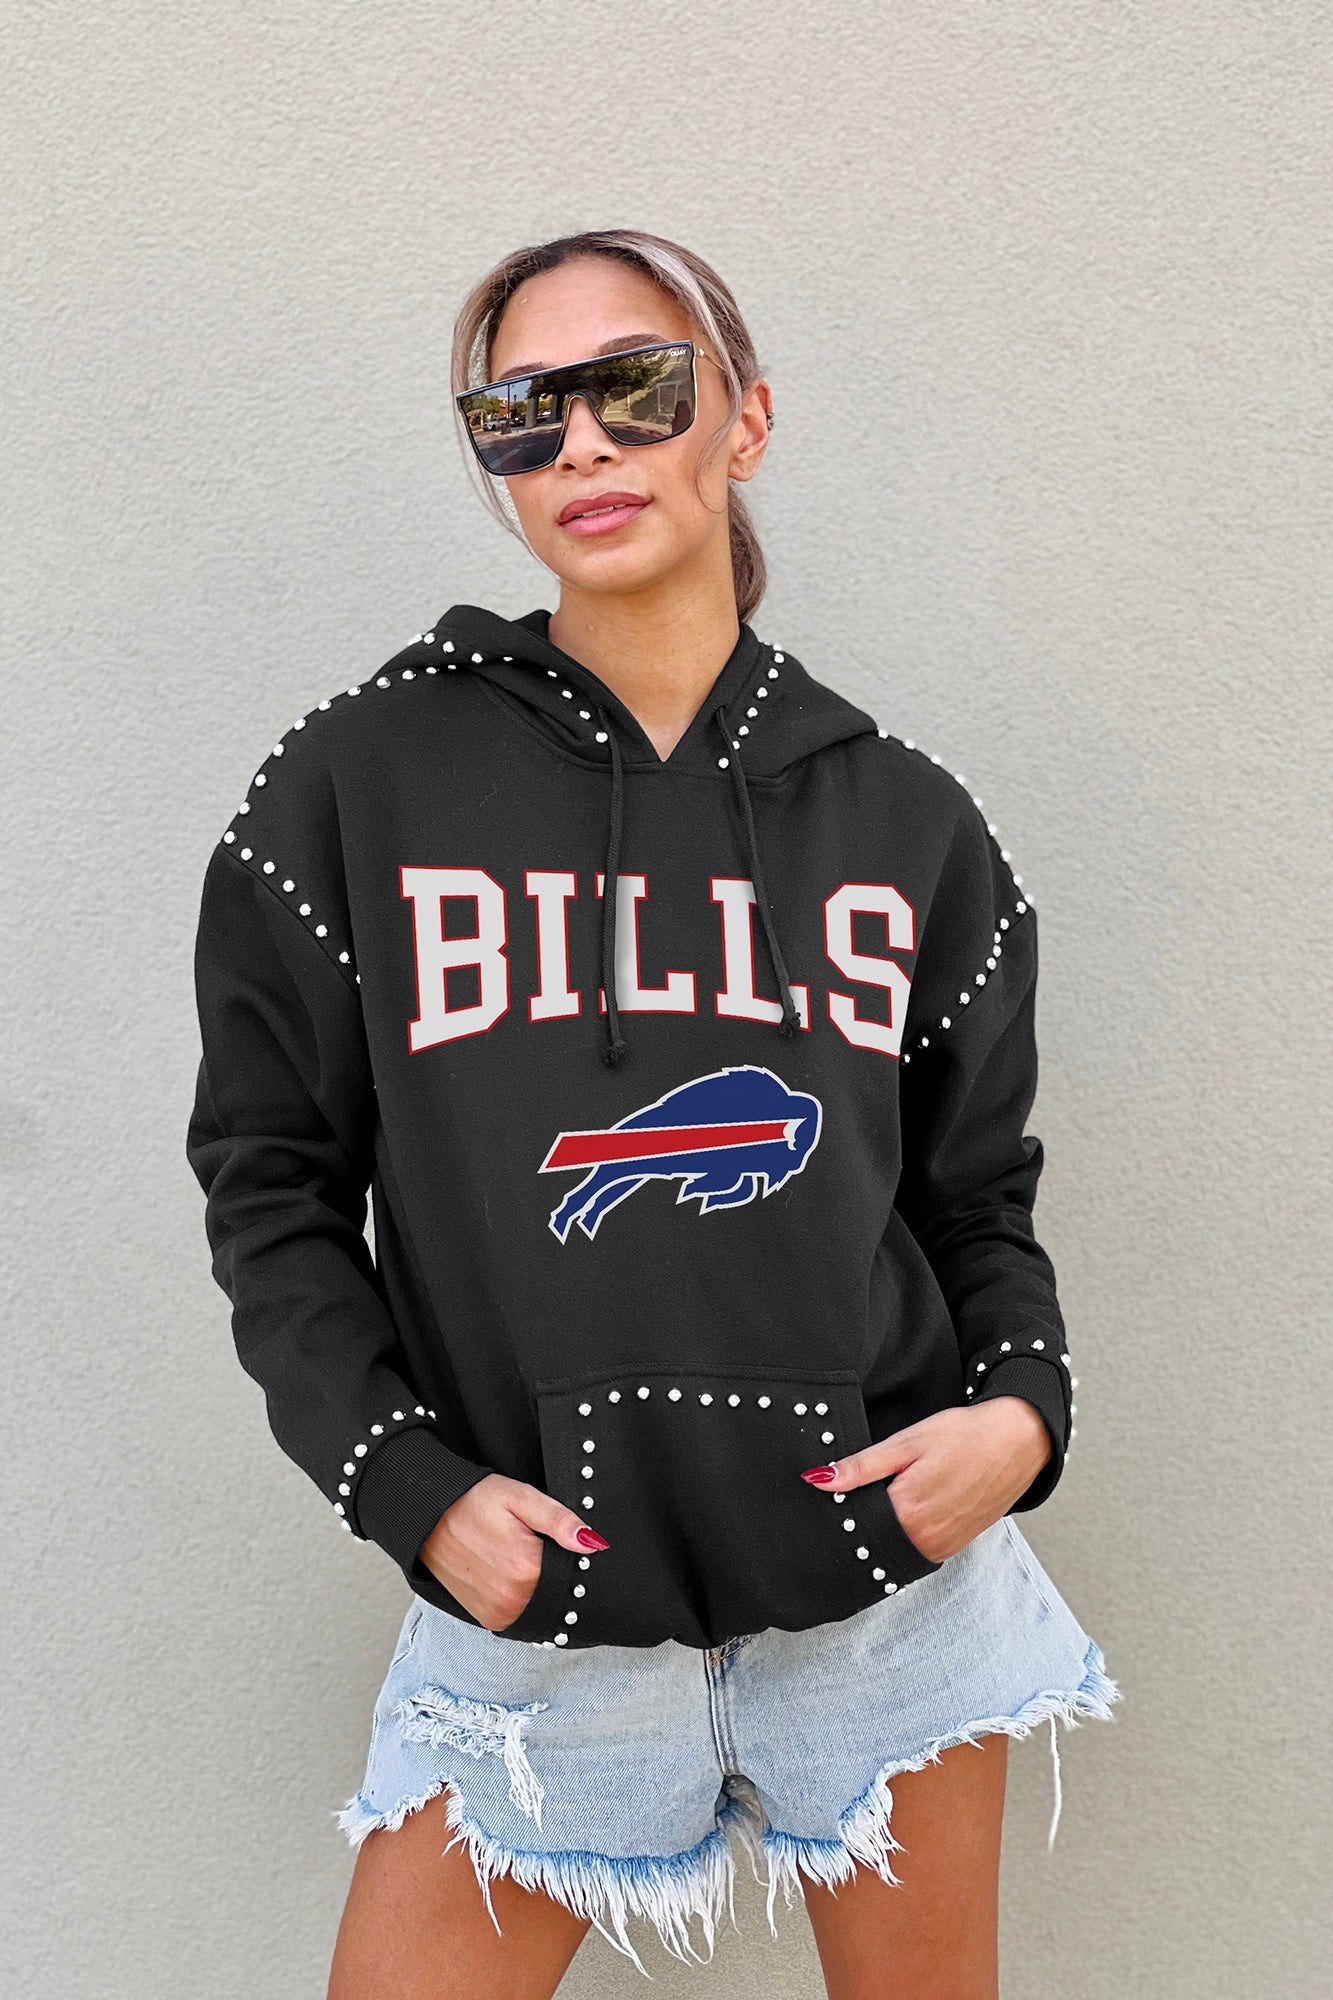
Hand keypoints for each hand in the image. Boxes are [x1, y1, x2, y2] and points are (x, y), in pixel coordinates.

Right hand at [420, 1473, 606, 1631]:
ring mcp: (498, 1613)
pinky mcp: (488, 1618)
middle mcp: (512, 1599)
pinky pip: (518, 1613)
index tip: (550, 1541)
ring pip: (537, 1603)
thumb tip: (593, 1542)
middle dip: (548, 1570)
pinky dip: (517, 1596)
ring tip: (510, 1555)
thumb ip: (559, 1521)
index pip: (570, 1573)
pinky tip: (504, 1572)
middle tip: (525, 1544)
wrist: (429, 1517)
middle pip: (553, 1590)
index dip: (566, 1555)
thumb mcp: (520, 1498)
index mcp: (526, 1569)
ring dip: (531, 1585)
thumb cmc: (473, 1502)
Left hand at [802, 1397, 1052, 1563]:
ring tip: (891, 1497)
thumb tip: (817, 1479)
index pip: (855, 1525)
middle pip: (874, 1541)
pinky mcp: (955, 1546)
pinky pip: (918, 1550)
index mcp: (908, 1512)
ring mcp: (943, 1547)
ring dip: (885, 1531)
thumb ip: (861, 1466)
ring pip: (896, 1548)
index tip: (834, 1498)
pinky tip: (911, 1509)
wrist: (1018, 1441)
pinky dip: (908, 1534)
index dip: (841, 1511)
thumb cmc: (965, 1436)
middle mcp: (926, 1539)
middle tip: (862, 1494)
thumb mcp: (907, 1442)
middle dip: (862, 1523)